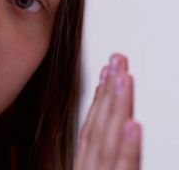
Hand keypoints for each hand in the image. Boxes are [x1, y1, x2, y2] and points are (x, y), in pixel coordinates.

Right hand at [74, 54, 141, 169]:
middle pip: (98, 126)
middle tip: (116, 60)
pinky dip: (128, 145)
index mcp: (86, 168)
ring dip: (116, 106)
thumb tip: (110, 134)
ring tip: (123, 77)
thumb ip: (101, 162)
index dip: (98, 99)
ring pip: (108, 138)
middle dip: (108, 91)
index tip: (105, 73)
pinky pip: (125, 165)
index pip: (90, 128)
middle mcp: (92, 169)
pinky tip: (133, 124)